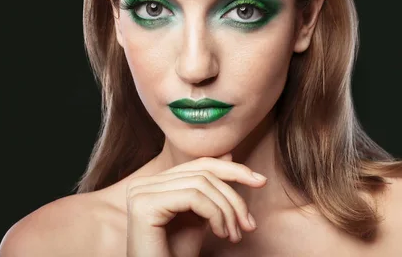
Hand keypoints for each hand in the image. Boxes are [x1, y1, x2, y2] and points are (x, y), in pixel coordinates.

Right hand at [125, 153, 266, 256]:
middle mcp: (143, 183)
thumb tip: (227, 154)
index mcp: (154, 183)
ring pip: (201, 184)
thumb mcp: (200, 216)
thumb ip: (209, 189)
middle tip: (249, 225)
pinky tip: (221, 234)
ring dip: (227, 211)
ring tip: (235, 236)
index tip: (260, 182)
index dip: (232, 169)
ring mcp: (140, 192)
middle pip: (202, 173)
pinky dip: (215, 214)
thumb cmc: (177, 255)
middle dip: (233, 198)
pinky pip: (193, 197)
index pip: (200, 165)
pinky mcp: (144, 205)